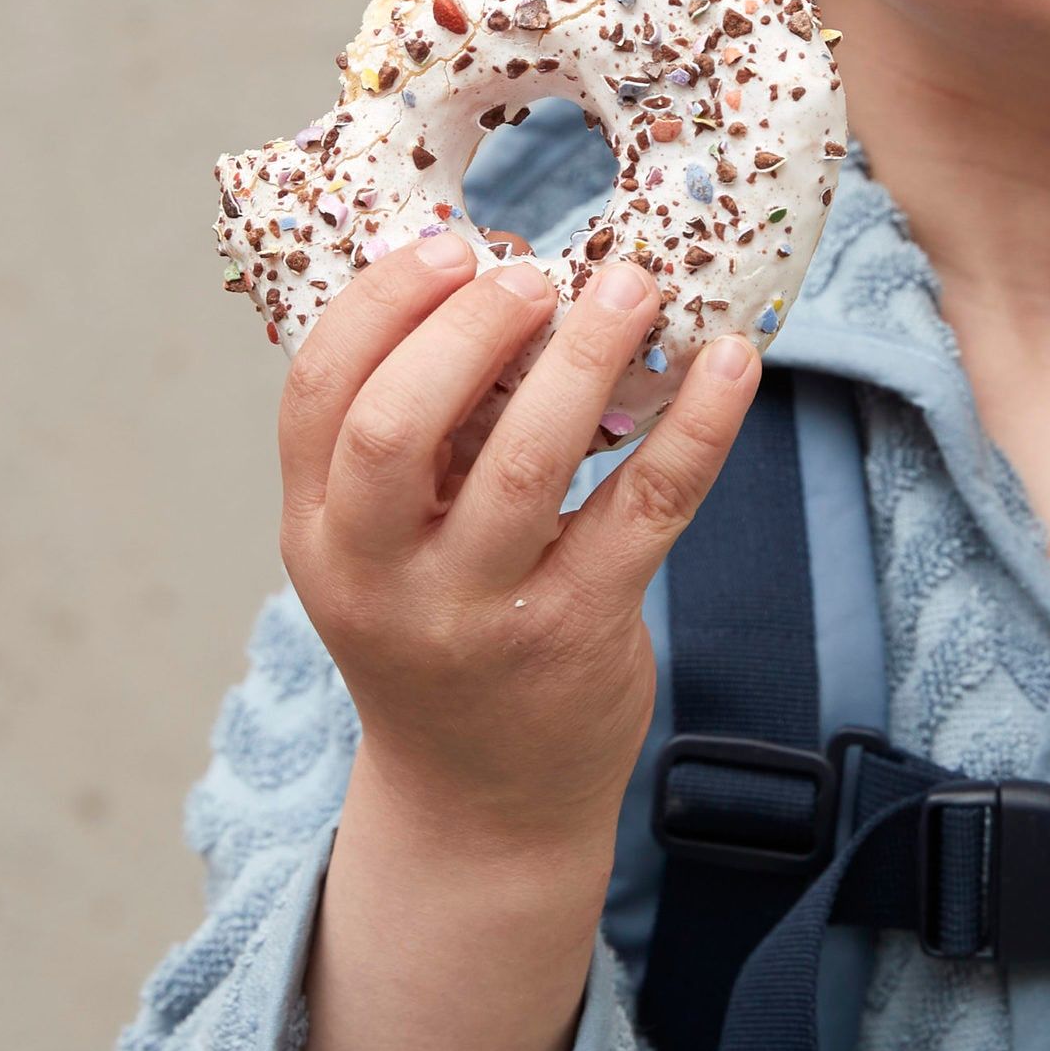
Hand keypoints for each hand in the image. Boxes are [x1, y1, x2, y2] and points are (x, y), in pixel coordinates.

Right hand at [280, 235, 760, 865]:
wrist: (482, 804)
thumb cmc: (439, 631)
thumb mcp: (383, 547)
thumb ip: (411, 437)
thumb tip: (492, 273)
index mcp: (320, 532)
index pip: (317, 395)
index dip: (378, 305)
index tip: (446, 246)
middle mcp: (381, 577)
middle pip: (397, 425)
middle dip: (467, 327)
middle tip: (533, 273)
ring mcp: (479, 612)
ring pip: (528, 462)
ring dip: (585, 354)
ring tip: (634, 285)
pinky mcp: (578, 632)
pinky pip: (644, 507)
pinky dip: (697, 425)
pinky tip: (732, 362)